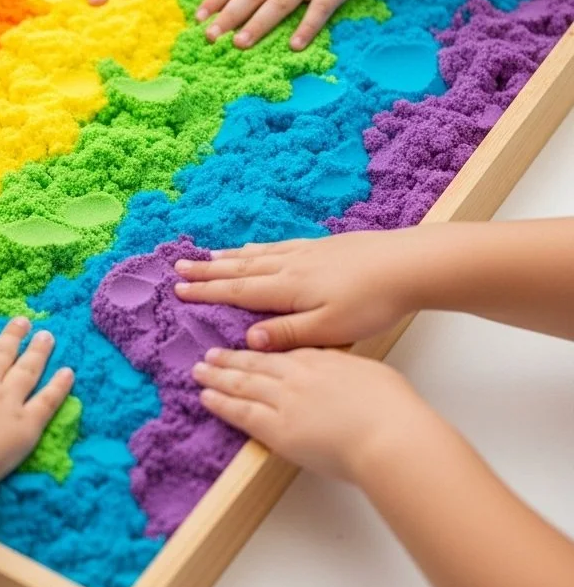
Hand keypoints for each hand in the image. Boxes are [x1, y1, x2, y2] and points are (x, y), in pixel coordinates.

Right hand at [0, 318, 74, 486]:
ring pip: (26, 370)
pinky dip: (59, 386)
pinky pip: (47, 401)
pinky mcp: (26, 424)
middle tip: (23, 320)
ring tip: (47, 336)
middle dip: (11, 336)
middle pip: (0, 355)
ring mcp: (7, 402)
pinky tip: (69, 372)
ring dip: (38, 352)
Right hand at [174, 230, 424, 350]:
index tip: (179, 290)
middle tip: (179, 267)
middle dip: (208, 270)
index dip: (207, 292)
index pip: (238, 291)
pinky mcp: (321, 246)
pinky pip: (277, 246)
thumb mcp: (329, 329)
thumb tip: (248, 340)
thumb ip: (287, 334)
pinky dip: (257, 248)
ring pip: (256, 254)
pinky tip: (254, 248)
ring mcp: (305, 252)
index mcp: (287, 289)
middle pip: (240, 268)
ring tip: (206, 257)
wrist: (407, 265)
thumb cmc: (371, 303)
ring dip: (228, 257)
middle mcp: (289, 266)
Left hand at [193, 348, 433, 481]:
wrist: (388, 434)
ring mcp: (284, 400)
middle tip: (209, 354)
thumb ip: (346, 370)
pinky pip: (241, 412)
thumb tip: (341, 375)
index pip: (283, 351)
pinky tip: (206, 396)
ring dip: (218, 376)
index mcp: (320, 360)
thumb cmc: (391, 408)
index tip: (248, 346)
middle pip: (256, 362)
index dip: (261, 348)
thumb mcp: (369, 373)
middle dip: (230, 357)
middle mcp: (296, 375)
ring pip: (243, 383)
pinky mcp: (277, 428)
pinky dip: (221, 403)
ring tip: (200, 371)